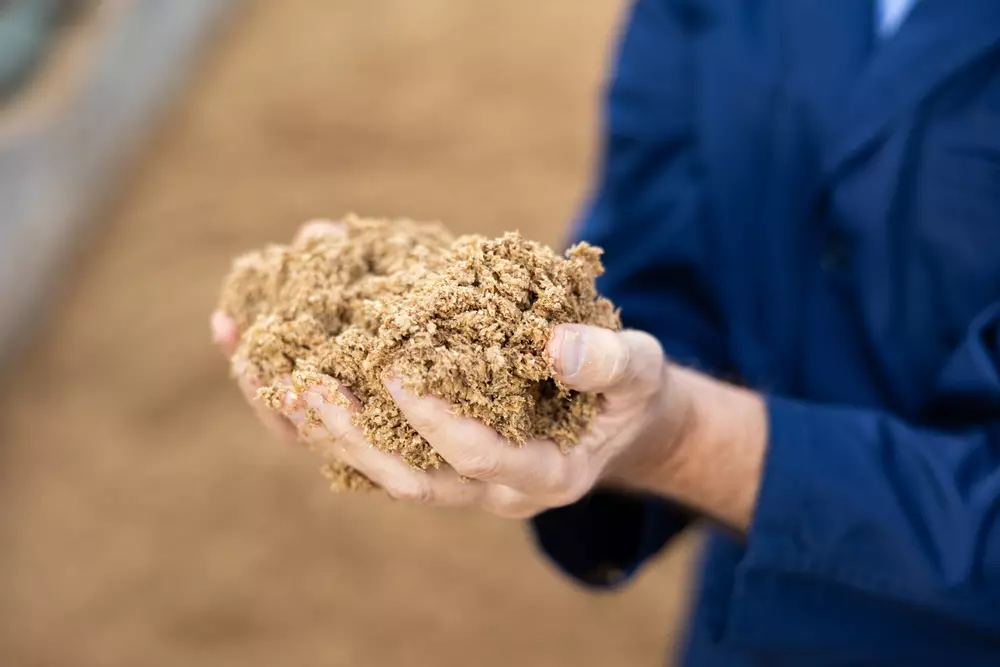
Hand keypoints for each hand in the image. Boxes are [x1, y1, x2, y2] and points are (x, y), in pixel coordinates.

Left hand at [213, 219, 765, 527]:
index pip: (481, 460)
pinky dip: (306, 400)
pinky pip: (356, 436)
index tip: (397, 372)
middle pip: (403, 478)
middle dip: (348, 432)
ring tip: (253, 355)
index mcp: (540, 476)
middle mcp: (484, 492)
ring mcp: (447, 476)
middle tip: (303, 379)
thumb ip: (609, 362)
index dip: (438, 422)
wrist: (609, 415)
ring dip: (305, 416)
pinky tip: (263, 350)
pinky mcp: (419, 451)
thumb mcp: (639, 369)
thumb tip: (557, 347)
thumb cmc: (626, 391)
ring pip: (363, 463)